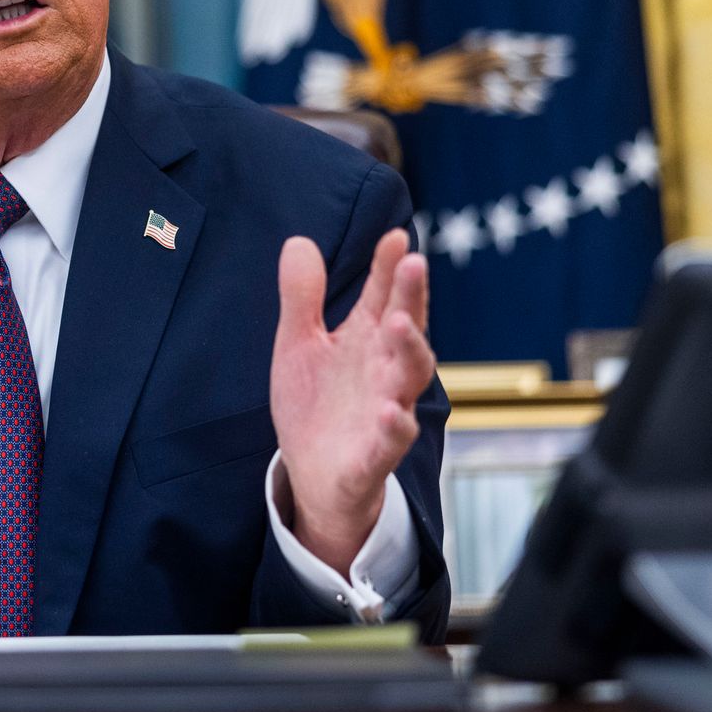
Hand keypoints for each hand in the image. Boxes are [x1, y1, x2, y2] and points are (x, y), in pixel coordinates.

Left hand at [270, 227, 433, 576]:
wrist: (313, 474)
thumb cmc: (316, 403)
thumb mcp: (299, 345)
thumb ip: (303, 298)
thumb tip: (298, 241)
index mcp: (367, 340)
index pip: (384, 296)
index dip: (389, 267)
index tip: (394, 237)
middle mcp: (385, 370)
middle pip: (406, 328)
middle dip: (410, 297)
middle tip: (412, 262)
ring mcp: (386, 411)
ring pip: (409, 378)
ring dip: (409, 350)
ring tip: (398, 323)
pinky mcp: (376, 453)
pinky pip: (392, 439)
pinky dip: (395, 426)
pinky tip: (390, 410)